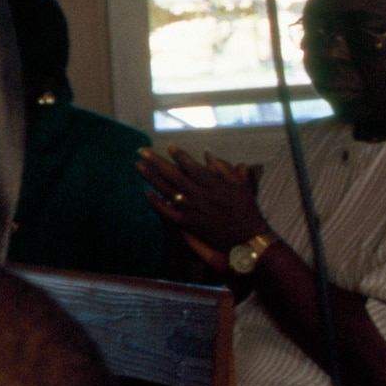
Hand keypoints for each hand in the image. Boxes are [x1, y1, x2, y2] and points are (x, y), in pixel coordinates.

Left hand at [136, 146, 267, 258]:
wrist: (248, 239)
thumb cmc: (247, 210)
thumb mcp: (242, 186)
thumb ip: (225, 169)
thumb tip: (207, 154)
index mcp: (214, 185)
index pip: (193, 167)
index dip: (181, 156)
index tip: (169, 147)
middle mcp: (200, 195)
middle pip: (174, 175)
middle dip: (156, 162)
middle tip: (141, 151)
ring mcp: (192, 209)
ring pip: (167, 190)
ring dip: (151, 177)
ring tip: (138, 165)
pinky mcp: (188, 223)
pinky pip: (167, 213)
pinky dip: (156, 203)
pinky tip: (146, 193)